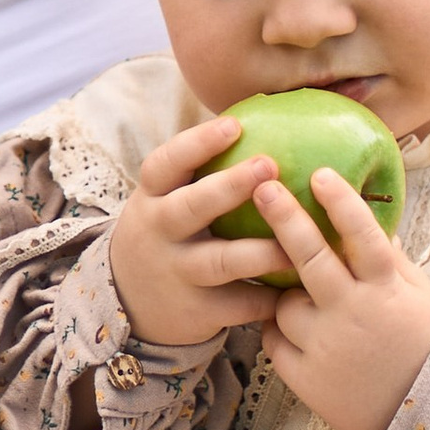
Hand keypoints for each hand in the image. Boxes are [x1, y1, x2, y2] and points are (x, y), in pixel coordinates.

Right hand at [107, 115, 291, 347]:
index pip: (166, 164)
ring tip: (296, 245)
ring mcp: (178, 273)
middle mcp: (160, 233)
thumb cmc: (169, 234)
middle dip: (229, 187)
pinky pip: (239, 304)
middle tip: (269, 165)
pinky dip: (270, 299)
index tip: (234, 125)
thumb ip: (201, 171)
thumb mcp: (166, 200)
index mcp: (153, 198)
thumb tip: (266, 118)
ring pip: (219, 262)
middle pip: (191, 207)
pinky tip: (300, 290)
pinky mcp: (197, 311)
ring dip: (260, 252)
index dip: (198, 143)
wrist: (129, 304)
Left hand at [255, 169, 429, 429]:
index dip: (341, 202)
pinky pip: (274, 342)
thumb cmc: (429, 349)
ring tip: (315, 314)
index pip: (362, 236)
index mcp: (387, 290)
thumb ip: (394, 263)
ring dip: (289, 301)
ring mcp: (327, 346)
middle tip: (262, 188)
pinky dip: (281, 335)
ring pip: (284, 305)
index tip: (320, 174)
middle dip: (285, 218)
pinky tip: (301, 338)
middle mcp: (354, 313)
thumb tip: (376, 226)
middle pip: (310, 258)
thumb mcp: (423, 300)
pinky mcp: (305, 378)